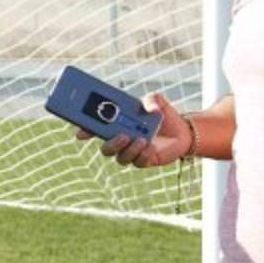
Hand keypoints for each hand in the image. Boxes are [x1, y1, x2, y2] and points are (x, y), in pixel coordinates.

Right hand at [76, 91, 190, 167]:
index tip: (81, 133)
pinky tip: (150, 146)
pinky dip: (143, 154)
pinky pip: (138, 162)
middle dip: (111, 144)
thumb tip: (152, 109)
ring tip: (141, 140)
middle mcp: (120, 140)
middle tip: (123, 135)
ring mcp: (131, 152)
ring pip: (120, 158)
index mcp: (116, 125)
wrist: (182, 131)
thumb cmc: (163, 115)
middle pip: (105, 149)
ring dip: (129, 150)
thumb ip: (152, 100)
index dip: (85, 132)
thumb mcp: (156, 101)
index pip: (95, 130)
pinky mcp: (144, 161)